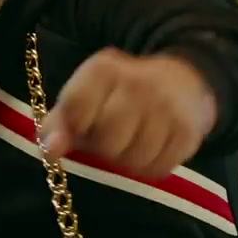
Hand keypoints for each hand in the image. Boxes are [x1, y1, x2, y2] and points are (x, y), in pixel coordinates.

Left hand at [39, 48, 216, 180]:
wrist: (182, 81)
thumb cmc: (118, 95)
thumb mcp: (83, 97)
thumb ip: (57, 125)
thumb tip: (50, 151)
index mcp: (104, 69)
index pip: (76, 107)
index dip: (77, 126)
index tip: (84, 125)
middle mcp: (137, 83)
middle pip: (107, 140)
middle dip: (103, 147)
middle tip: (109, 137)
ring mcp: (166, 107)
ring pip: (134, 160)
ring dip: (127, 161)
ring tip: (129, 143)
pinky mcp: (187, 131)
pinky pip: (158, 169)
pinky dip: (149, 167)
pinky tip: (149, 149)